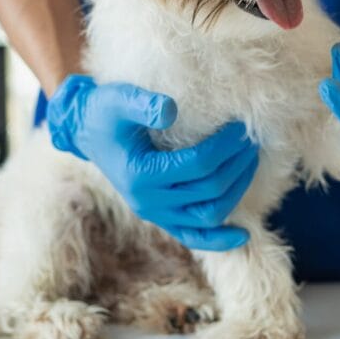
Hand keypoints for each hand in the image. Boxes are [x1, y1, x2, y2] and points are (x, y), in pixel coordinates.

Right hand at [47, 75, 257, 250]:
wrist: (88, 132)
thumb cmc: (105, 112)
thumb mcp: (118, 99)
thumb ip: (142, 104)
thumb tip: (170, 110)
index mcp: (140, 175)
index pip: (198, 165)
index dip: (225, 147)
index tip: (241, 128)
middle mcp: (148, 202)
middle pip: (209, 190)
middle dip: (237, 165)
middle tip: (251, 141)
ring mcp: (155, 214)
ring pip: (208, 215)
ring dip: (237, 191)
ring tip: (250, 162)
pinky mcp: (162, 218)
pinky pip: (194, 237)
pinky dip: (220, 239)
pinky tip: (244, 235)